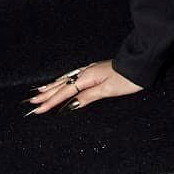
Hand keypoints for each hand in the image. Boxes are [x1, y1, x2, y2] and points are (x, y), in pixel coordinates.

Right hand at [24, 60, 143, 113]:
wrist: (142, 63)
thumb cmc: (128, 78)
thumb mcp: (107, 90)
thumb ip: (87, 97)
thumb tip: (70, 105)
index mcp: (87, 78)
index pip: (64, 93)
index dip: (50, 102)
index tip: (37, 110)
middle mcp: (85, 72)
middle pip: (61, 85)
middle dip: (46, 94)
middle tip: (31, 102)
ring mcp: (90, 70)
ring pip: (66, 79)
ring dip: (52, 86)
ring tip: (40, 91)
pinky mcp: (96, 70)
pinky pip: (74, 76)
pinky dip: (64, 81)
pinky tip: (62, 81)